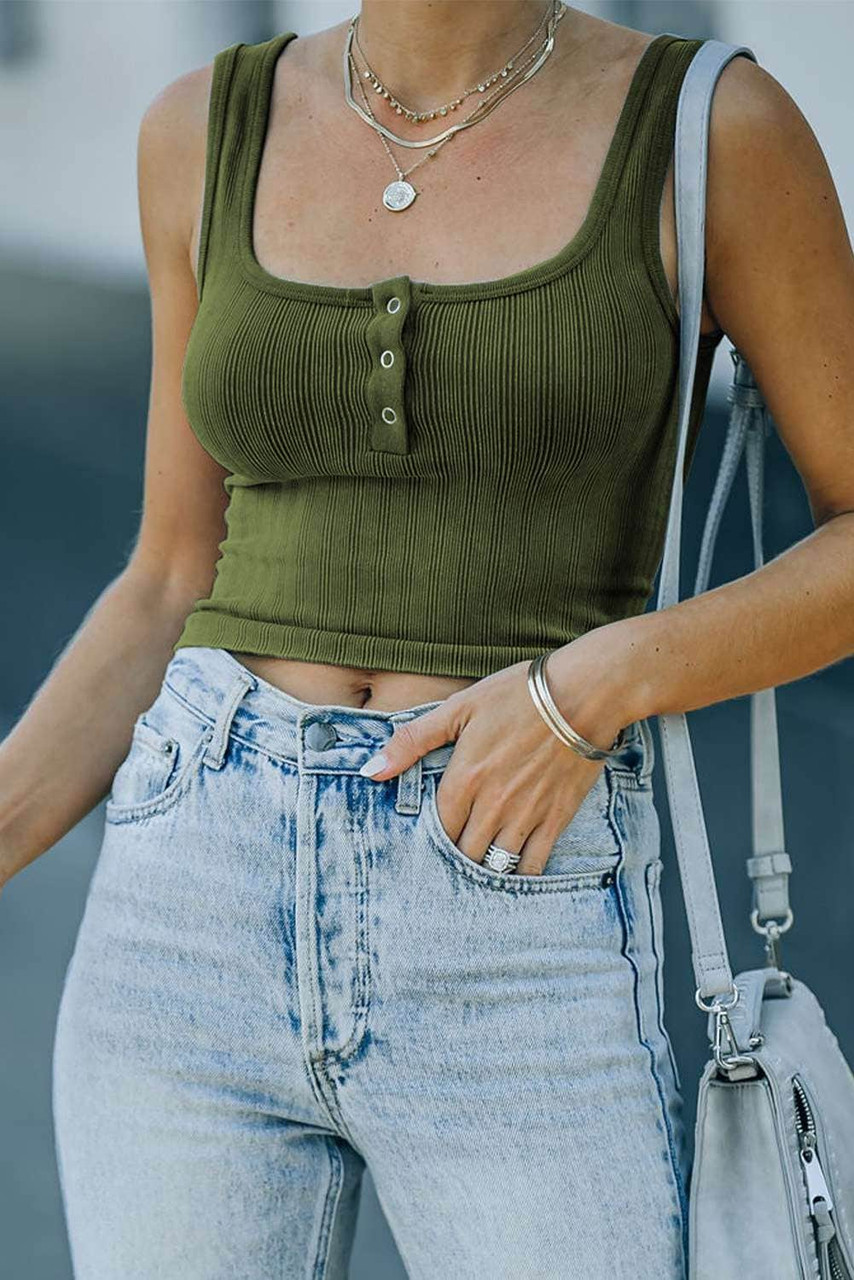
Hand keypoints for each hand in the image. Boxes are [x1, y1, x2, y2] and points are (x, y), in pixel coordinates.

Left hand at [358, 653, 628, 875]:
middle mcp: (492, 805)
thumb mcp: (459, 708)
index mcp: (464, 779)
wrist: (582, 693)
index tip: (426, 843)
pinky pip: (533, 865)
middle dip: (454, 858)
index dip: (429, 841)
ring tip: (476, 868)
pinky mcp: (556, 819)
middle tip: (450, 859)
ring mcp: (525, 816)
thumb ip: (413, 740)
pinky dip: (520, 874)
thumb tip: (372, 770)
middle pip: (462, 854)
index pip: (436, 830)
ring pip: (495, 864)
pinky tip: (511, 872)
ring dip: (483, 868)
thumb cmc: (518, 695)